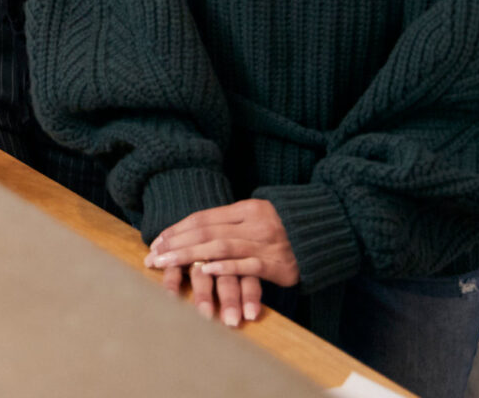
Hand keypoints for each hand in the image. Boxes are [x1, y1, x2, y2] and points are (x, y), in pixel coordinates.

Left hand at [144, 199, 300, 326]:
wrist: (325, 235)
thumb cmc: (284, 228)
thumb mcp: (256, 216)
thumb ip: (229, 222)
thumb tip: (190, 231)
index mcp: (246, 208)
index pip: (203, 217)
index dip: (177, 229)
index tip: (156, 242)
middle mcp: (253, 223)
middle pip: (206, 232)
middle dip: (176, 245)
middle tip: (153, 257)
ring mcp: (266, 244)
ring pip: (221, 247)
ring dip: (191, 256)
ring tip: (168, 263)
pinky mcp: (278, 265)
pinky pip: (247, 265)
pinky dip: (225, 267)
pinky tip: (206, 270)